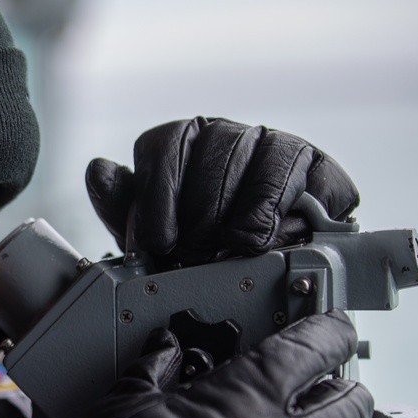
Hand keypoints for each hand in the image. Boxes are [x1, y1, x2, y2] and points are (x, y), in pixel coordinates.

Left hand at [87, 116, 358, 266]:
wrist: (262, 282)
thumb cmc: (200, 251)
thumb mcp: (153, 236)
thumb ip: (122, 205)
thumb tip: (98, 170)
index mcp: (183, 142)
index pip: (164, 143)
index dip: (158, 196)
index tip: (157, 242)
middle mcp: (228, 135)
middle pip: (214, 150)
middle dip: (199, 214)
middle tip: (194, 254)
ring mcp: (276, 145)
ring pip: (259, 158)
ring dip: (238, 215)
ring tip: (228, 251)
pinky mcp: (319, 168)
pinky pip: (300, 175)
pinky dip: (279, 211)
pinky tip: (265, 240)